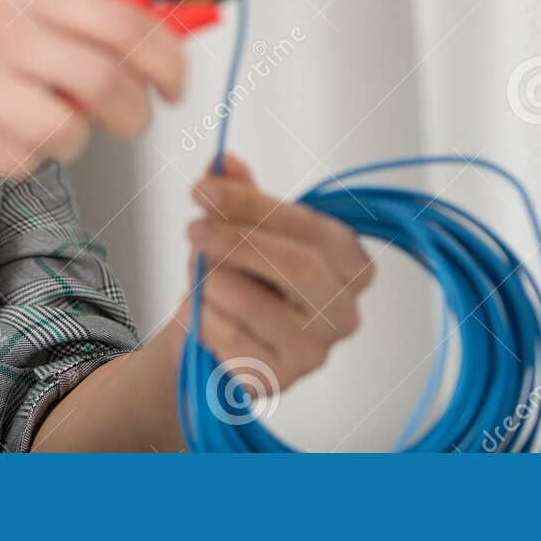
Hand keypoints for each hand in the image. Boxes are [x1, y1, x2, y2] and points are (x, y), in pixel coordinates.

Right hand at [0, 0, 187, 178]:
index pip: (123, 21)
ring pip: (68, 128)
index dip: (166, 59)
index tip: (176, 86)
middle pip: (108, 78)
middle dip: (133, 113)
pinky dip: (23, 164)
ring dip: (73, 144)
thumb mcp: (3, 14)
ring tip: (48, 135)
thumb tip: (163, 33)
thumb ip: (74, 21)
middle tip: (129, 124)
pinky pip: (20, 160)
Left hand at [168, 151, 375, 396]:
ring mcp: (317, 352)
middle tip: (192, 228)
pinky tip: (202, 313)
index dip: (252, 203)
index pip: (310, 226)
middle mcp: (346, 311)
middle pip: (301, 268)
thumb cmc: (239, 272)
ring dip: (212, 282)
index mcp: (349, 261)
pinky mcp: (280, 381)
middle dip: (237, 242)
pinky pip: (230, 339)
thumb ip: (235, 192)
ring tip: (199, 277)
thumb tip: (223, 160)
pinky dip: (202, 317)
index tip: (203, 188)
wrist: (214, 335)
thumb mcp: (239, 225)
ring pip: (255, 305)